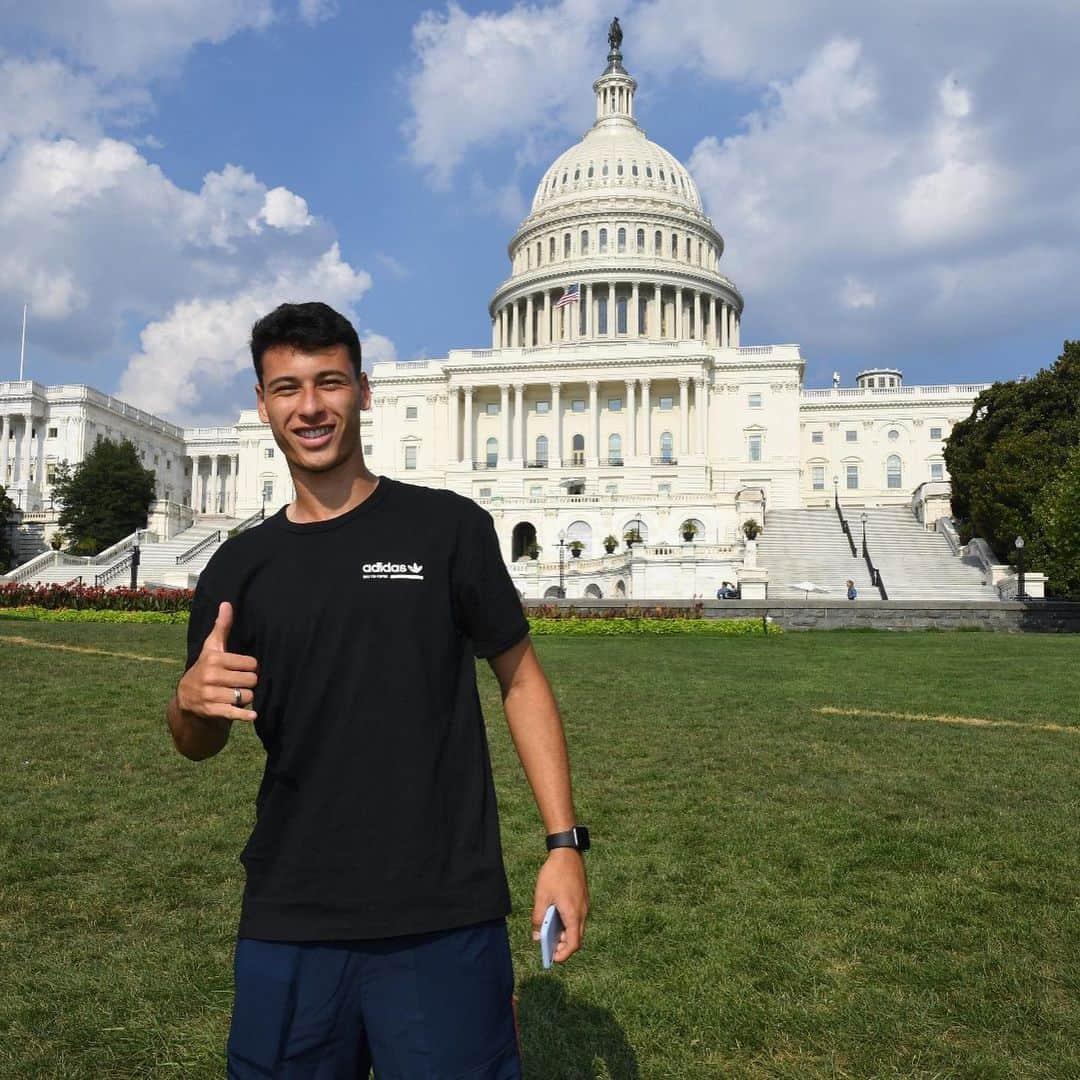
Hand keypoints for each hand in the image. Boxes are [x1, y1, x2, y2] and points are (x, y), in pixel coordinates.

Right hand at [176, 601, 257, 722]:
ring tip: (238, 693)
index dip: (251, 667)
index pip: (250, 663)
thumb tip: (227, 603)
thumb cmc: (207, 667)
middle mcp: (210, 676)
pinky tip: (252, 715)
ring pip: (246, 696)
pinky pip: (234, 713)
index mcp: (213, 659)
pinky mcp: (211, 711)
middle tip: (242, 682)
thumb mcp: (212, 647)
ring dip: (247, 697)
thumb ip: (222, 627)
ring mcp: (210, 695)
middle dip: (250, 682)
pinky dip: (244, 715)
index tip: (244, 668)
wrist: (187, 698)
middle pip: (250, 680)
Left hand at [531, 848, 588, 962]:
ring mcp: (584, 905)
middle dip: (563, 946)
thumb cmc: (554, 874)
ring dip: (565, 934)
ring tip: (549, 933)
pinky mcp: (582, 898)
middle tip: (548, 948)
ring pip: (577, 927)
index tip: (553, 958)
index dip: (564, 954)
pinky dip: (567, 923)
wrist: (567, 852)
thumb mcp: (541, 897)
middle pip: (576, 938)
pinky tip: (555, 918)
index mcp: (573, 914)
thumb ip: (538, 918)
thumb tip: (536, 936)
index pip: (574, 943)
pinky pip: (576, 917)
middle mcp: (582, 912)